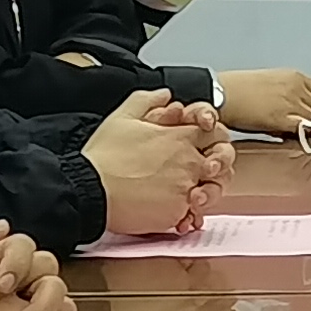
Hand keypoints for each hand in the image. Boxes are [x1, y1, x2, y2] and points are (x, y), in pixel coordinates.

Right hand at [88, 93, 229, 236]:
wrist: (90, 190)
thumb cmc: (103, 158)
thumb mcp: (122, 117)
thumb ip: (148, 100)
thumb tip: (165, 95)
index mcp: (179, 137)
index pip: (215, 133)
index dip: (212, 139)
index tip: (203, 146)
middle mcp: (188, 162)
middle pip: (221, 164)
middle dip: (214, 168)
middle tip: (199, 174)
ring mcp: (185, 188)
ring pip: (212, 191)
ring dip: (204, 193)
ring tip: (187, 195)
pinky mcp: (176, 213)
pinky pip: (195, 215)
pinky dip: (189, 215)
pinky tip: (176, 213)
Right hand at [216, 67, 310, 139]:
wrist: (221, 94)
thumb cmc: (239, 90)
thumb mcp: (272, 85)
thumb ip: (290, 96)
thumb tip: (301, 114)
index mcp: (295, 77)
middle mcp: (297, 87)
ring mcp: (291, 102)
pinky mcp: (283, 117)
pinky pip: (305, 129)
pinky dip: (307, 136)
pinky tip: (305, 142)